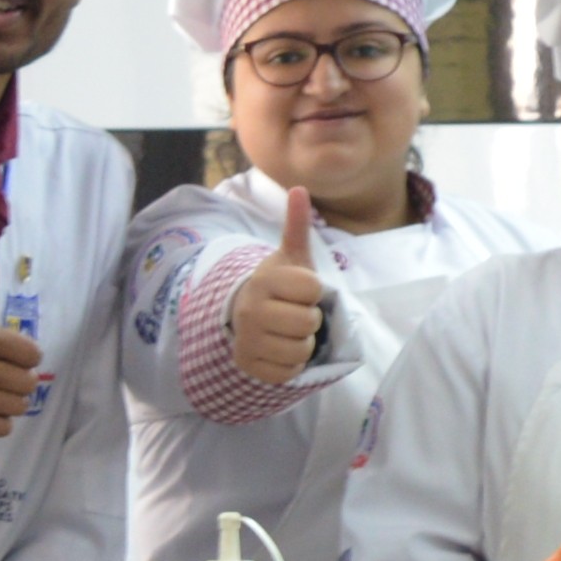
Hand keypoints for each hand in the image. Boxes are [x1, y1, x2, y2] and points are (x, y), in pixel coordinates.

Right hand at [233, 188, 328, 382]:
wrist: (246, 315)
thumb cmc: (279, 286)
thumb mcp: (291, 257)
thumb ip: (297, 225)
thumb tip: (299, 188)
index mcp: (264, 280)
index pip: (313, 289)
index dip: (314, 292)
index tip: (300, 290)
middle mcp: (250, 309)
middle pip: (308, 323)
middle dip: (310, 321)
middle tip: (295, 314)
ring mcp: (246, 339)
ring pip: (300, 350)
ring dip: (302, 344)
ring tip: (288, 332)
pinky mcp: (248, 365)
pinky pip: (288, 372)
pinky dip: (291, 365)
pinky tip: (279, 350)